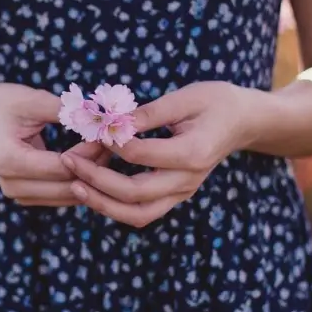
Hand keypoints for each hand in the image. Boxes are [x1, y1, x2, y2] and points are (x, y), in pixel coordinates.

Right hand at [0, 84, 109, 206]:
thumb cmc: (2, 104)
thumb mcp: (32, 100)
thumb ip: (67, 111)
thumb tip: (103, 117)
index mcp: (11, 161)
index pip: (65, 166)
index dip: (91, 151)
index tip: (109, 132)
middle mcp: (13, 186)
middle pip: (70, 186)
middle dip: (97, 165)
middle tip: (116, 141)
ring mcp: (20, 196)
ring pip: (71, 196)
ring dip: (93, 175)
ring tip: (108, 147)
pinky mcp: (28, 198)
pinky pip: (64, 196)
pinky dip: (83, 180)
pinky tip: (95, 158)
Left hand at [60, 82, 255, 226]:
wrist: (243, 121)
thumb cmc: (215, 102)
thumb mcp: (185, 97)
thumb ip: (149, 113)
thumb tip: (113, 121)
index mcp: (192, 153)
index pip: (139, 155)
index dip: (109, 142)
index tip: (90, 128)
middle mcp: (187, 180)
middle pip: (135, 193)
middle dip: (96, 180)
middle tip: (68, 160)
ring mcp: (182, 193)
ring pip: (137, 214)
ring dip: (102, 203)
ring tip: (74, 186)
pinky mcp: (176, 196)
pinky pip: (142, 213)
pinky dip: (115, 206)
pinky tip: (93, 190)